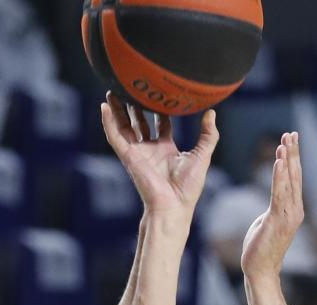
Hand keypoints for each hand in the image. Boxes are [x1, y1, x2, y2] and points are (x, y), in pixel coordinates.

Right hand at [99, 95, 218, 217]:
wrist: (174, 205)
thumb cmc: (188, 188)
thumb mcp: (202, 156)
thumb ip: (208, 135)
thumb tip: (211, 113)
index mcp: (167, 149)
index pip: (161, 124)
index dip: (159, 109)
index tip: (158, 93)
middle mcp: (150, 150)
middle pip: (139, 122)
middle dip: (134, 106)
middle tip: (131, 86)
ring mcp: (137, 153)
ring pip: (123, 126)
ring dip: (117, 110)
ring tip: (111, 91)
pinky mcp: (128, 156)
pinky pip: (115, 136)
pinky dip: (108, 122)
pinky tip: (104, 107)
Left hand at [240, 131, 304, 278]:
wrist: (260, 270)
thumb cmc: (261, 248)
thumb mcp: (267, 222)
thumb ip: (273, 208)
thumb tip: (274, 201)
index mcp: (293, 209)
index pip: (294, 178)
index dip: (293, 158)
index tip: (291, 140)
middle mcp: (295, 209)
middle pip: (295, 176)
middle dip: (293, 153)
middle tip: (291, 133)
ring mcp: (289, 215)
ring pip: (289, 182)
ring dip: (287, 160)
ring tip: (285, 142)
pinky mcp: (278, 220)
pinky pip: (279, 193)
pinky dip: (279, 176)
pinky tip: (279, 161)